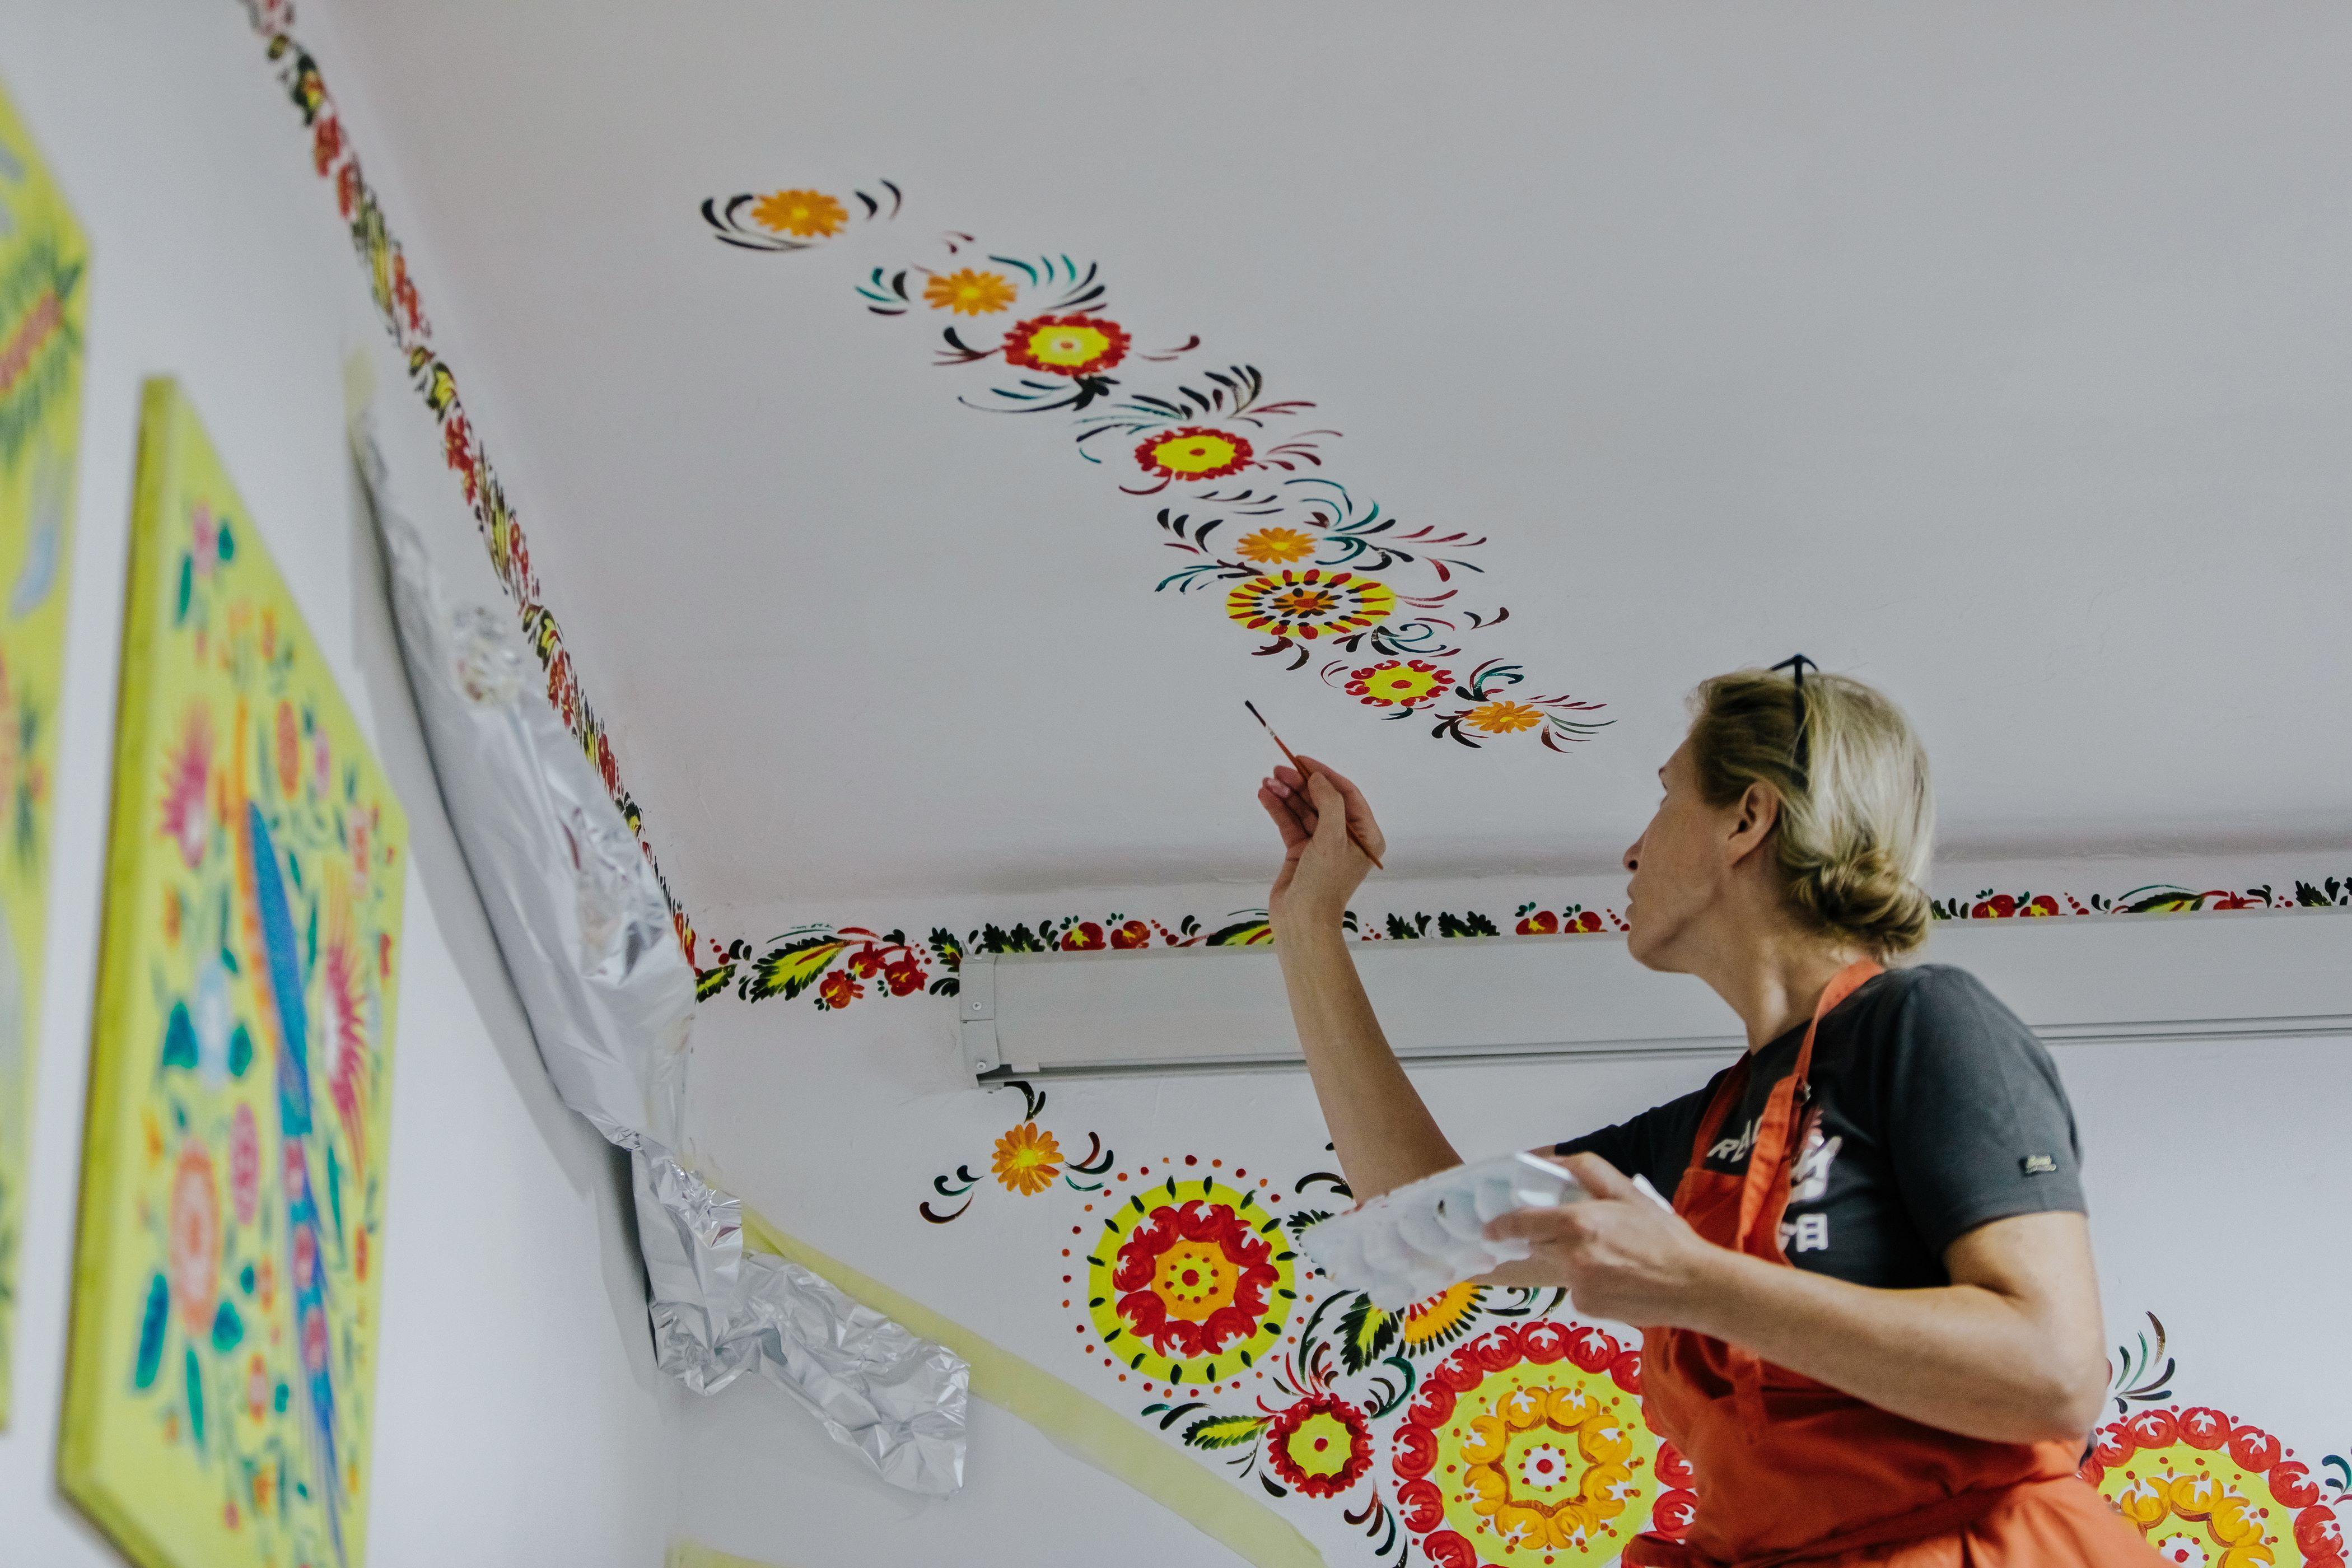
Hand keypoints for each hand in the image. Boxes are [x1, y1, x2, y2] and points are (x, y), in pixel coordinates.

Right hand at [1258, 757, 1385, 927]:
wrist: (1302, 922)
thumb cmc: (1325, 883)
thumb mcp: (1332, 839)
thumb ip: (1329, 803)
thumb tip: (1318, 777)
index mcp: (1365, 836)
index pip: (1346, 795)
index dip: (1324, 775)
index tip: (1302, 760)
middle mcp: (1346, 838)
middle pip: (1322, 800)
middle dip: (1300, 784)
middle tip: (1277, 769)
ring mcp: (1322, 846)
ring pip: (1304, 811)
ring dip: (1286, 795)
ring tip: (1267, 781)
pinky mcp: (1302, 853)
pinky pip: (1291, 824)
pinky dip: (1278, 809)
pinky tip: (1265, 795)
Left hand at [1482, 1154, 1722, 1328]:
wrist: (1694, 1286)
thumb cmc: (1664, 1236)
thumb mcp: (1629, 1192)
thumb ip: (1589, 1171)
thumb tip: (1553, 1162)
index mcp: (1578, 1224)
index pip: (1524, 1224)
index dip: (1503, 1226)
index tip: (1490, 1229)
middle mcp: (1571, 1257)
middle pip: (1539, 1246)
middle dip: (1547, 1238)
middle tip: (1576, 1234)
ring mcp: (1578, 1286)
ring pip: (1558, 1268)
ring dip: (1570, 1260)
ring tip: (1609, 1257)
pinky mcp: (1587, 1309)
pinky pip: (1575, 1290)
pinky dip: (1586, 1282)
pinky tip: (1615, 1279)